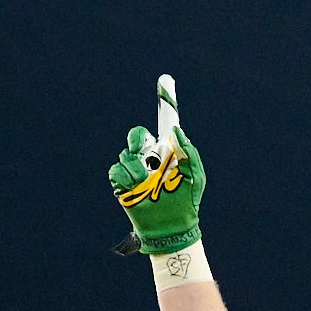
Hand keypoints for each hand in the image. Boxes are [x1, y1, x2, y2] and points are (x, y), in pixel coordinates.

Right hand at [108, 102, 203, 255]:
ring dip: (136, 167)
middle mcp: (150, 158)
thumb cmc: (187, 204)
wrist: (172, 229)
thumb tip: (177, 131)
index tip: (165, 82)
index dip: (165, 102)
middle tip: (145, 148)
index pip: (164, 124)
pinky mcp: (123, 185)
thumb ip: (189, 153)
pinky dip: (124, 176)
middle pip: (136, 135)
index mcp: (168, 152)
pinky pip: (115, 171)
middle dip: (138, 139)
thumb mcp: (195, 177)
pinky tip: (135, 186)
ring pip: (126, 154)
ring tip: (146, 181)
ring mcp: (135, 171)